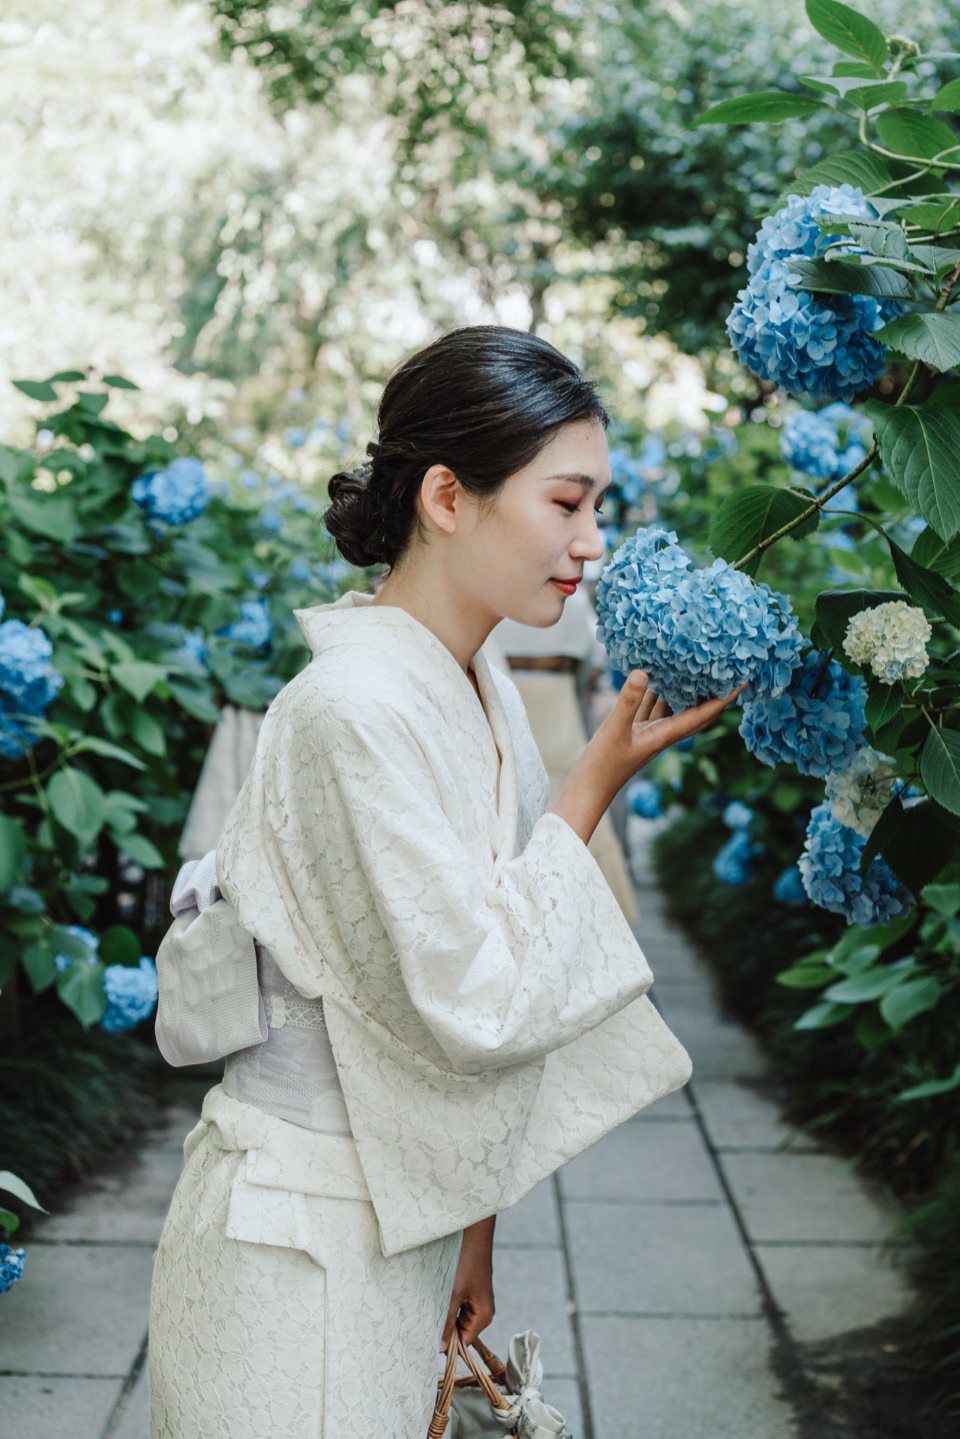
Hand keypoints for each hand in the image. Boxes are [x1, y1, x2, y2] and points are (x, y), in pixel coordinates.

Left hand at [441, 1217, 494, 1350]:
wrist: (472, 1233)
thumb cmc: (466, 1262)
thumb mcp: (453, 1294)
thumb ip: (447, 1322)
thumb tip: (441, 1348)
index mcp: (483, 1316)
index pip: (463, 1342)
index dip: (447, 1341)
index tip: (428, 1335)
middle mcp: (482, 1310)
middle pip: (459, 1330)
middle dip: (444, 1325)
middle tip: (429, 1314)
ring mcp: (475, 1299)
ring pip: (455, 1316)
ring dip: (443, 1311)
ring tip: (433, 1299)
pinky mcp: (468, 1289)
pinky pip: (455, 1304)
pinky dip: (445, 1301)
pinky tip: (438, 1290)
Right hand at [554, 670, 743, 845]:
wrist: (586, 792)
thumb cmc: (602, 768)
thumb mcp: (614, 732)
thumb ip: (628, 702)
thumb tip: (644, 672)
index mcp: (665, 736)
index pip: (702, 715)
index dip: (724, 699)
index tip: (743, 682)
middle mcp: (661, 734)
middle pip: (695, 712)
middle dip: (712, 694)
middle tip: (726, 672)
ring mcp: (646, 733)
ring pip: (671, 707)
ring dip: (682, 689)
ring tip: (693, 666)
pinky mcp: (631, 732)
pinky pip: (649, 707)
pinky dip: (653, 692)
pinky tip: (651, 676)